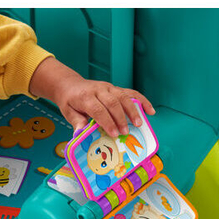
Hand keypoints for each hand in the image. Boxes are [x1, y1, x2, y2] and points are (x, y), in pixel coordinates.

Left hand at [29, 57, 155, 137]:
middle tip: (126, 132)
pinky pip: (131, 93)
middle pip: (113, 102)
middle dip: (121, 118)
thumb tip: (81, 133)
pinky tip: (150, 110)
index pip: (98, 109)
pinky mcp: (116, 88)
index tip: (113, 133)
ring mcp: (109, 88)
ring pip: (123, 96)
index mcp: (85, 96)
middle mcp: (99, 90)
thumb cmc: (70, 101)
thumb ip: (76, 122)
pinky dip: (142, 101)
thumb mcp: (68, 112)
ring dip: (133, 110)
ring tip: (139, 123)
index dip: (107, 121)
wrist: (70, 85)